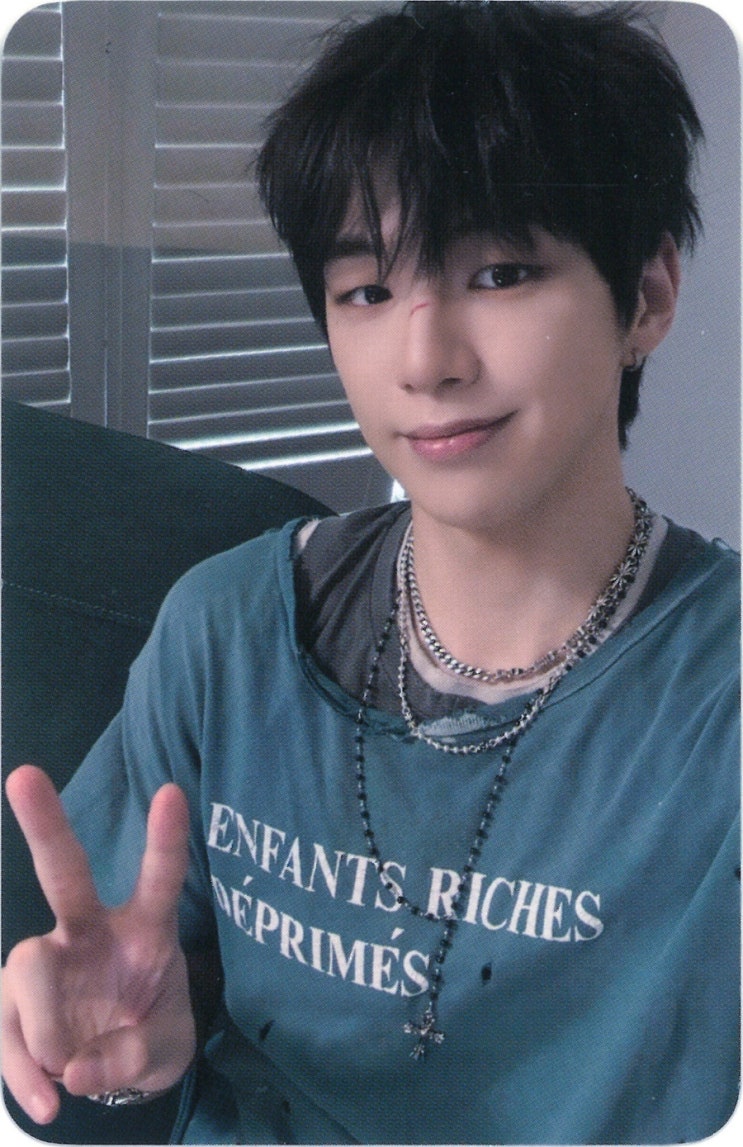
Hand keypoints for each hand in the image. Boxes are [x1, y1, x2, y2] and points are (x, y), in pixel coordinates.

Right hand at [2, 765, 195, 1124]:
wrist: (115, 1075)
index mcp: (144, 929)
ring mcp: (48, 961)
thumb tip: (75, 1069)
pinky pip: (6, 1028)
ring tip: (62, 1072)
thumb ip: (133, 1057)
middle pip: (64, 871)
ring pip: (27, 964)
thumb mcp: (165, 1054)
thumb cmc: (151, 1036)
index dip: (165, 839)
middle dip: (45, 823)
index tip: (172, 792)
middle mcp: (90, 930)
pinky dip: (20, 1071)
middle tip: (23, 776)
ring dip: (41, 1025)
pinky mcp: (13, 1001)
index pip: (158, 878)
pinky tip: (46, 1099)